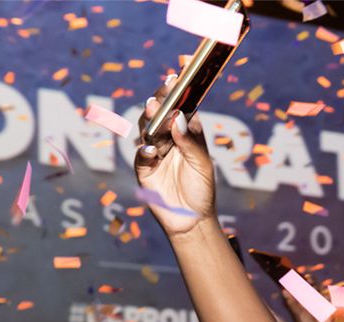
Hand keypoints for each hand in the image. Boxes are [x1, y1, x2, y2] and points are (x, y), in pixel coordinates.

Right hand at [134, 75, 216, 236]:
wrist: (192, 220)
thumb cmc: (201, 191)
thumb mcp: (202, 165)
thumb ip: (191, 142)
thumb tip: (178, 117)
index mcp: (186, 134)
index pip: (180, 108)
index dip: (177, 92)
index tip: (177, 77)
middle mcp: (169, 139)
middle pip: (160, 115)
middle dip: (160, 102)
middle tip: (161, 95)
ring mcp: (154, 152)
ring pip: (147, 130)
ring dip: (151, 121)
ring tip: (155, 111)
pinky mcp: (144, 169)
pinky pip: (141, 156)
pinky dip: (145, 152)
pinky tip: (151, 151)